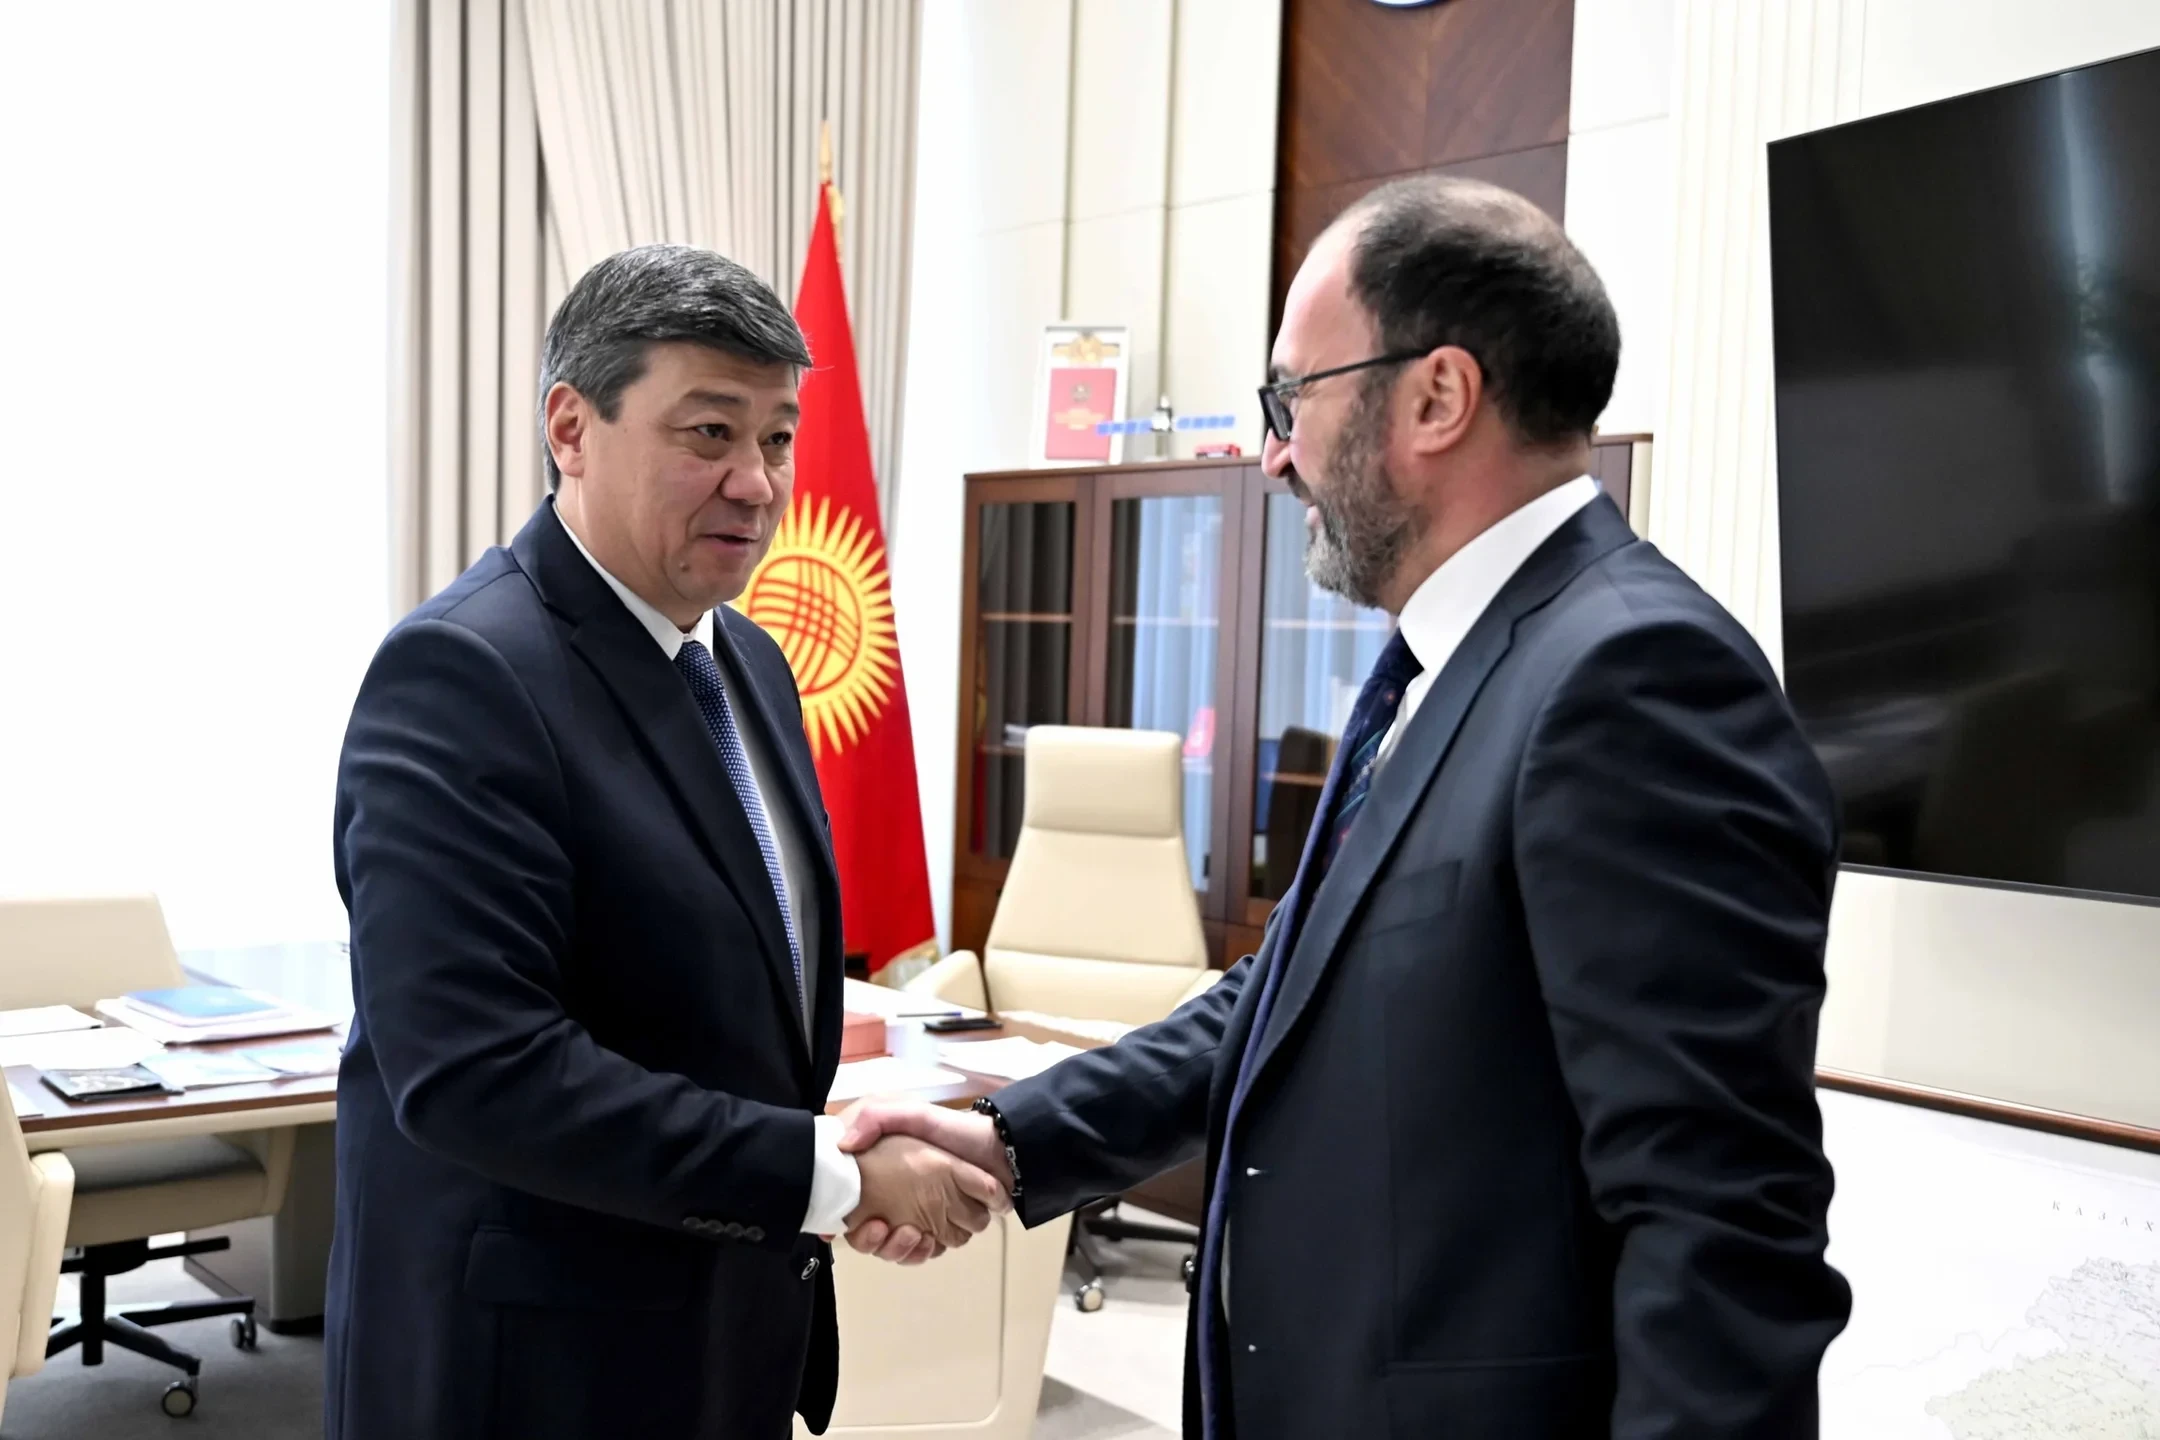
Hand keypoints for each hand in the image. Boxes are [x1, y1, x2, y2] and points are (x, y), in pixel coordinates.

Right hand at [839, 1101, 1011, 1263]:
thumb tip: (843, 1145)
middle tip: (882, 1228)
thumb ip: (876, 1118)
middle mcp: (899, 1202)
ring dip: (900, 1249)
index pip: (851, 1211)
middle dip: (876, 1241)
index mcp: (885, 1178)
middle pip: (873, 1238)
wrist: (1000, 1148)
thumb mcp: (912, 1115)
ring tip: (911, 1235)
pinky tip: (928, 1242)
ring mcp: (922, 1218)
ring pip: (898, 1249)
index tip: (849, 1226)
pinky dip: (924, 1252)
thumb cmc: (954, 1130)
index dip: (849, 1223)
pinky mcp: (943, 1231)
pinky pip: (926, 1252)